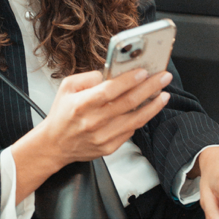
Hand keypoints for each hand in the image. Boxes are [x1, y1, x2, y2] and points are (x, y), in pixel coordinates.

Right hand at [41, 67, 171, 164]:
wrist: (55, 145)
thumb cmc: (62, 114)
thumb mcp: (67, 87)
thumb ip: (88, 77)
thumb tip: (111, 73)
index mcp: (81, 105)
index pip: (109, 90)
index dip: (129, 80)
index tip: (144, 71)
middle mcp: (93, 122)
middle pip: (129, 103)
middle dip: (150, 87)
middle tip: (163, 77)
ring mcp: (103, 137)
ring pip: (136, 119)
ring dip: (153, 105)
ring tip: (164, 94)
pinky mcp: (109, 147)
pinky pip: (131, 131)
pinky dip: (142, 118)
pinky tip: (149, 108)